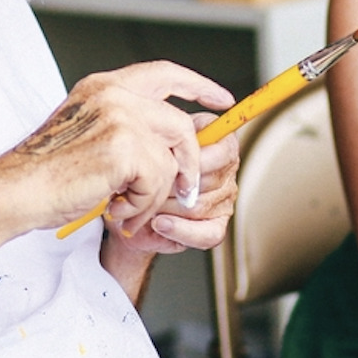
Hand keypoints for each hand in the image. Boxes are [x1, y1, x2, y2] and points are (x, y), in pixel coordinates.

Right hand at [12, 61, 234, 236]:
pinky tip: (115, 209)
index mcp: (104, 86)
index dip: (198, 85)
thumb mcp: (88, 132)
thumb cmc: (47, 172)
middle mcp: (114, 94)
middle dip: (188, 164)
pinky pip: (159, 181)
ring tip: (125, 207)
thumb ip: (126, 126)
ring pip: (172, 160)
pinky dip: (143, 205)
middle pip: (180, 125)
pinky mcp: (124, 147)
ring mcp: (120, 117)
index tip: (222, 100)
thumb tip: (174, 142)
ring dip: (154, 195)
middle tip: (185, 192)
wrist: (17, 190)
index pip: (164, 73)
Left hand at [109, 111, 239, 253]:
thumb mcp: (154, 137)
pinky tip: (160, 223)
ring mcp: (223, 201)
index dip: (196, 158)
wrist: (131, 203)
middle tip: (146, 182)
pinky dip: (180, 230)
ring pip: (199, 206)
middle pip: (207, 180)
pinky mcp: (215, 227)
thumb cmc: (144, 165)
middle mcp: (226, 172)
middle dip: (171, 183)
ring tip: (146, 201)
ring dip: (167, 205)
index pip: (224, 149)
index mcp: (220, 144)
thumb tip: (167, 123)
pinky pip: (206, 234)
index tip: (170, 162)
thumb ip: (168, 128)